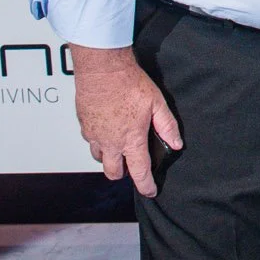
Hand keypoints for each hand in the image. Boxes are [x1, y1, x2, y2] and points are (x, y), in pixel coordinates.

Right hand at [70, 44, 181, 197]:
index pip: (139, 172)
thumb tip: (176, 143)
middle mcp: (110, 142)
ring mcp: (94, 135)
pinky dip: (99, 142)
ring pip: (100, 158)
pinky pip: (90, 141)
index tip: (150, 191)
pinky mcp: (84, 125)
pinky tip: (107, 130)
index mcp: (130, 140)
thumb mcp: (157, 103)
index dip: (146, 186)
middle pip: (113, 172)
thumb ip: (167, 126)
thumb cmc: (129, 83)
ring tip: (120, 146)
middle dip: (124, 174)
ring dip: (110, 157)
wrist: (103, 68)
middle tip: (133, 165)